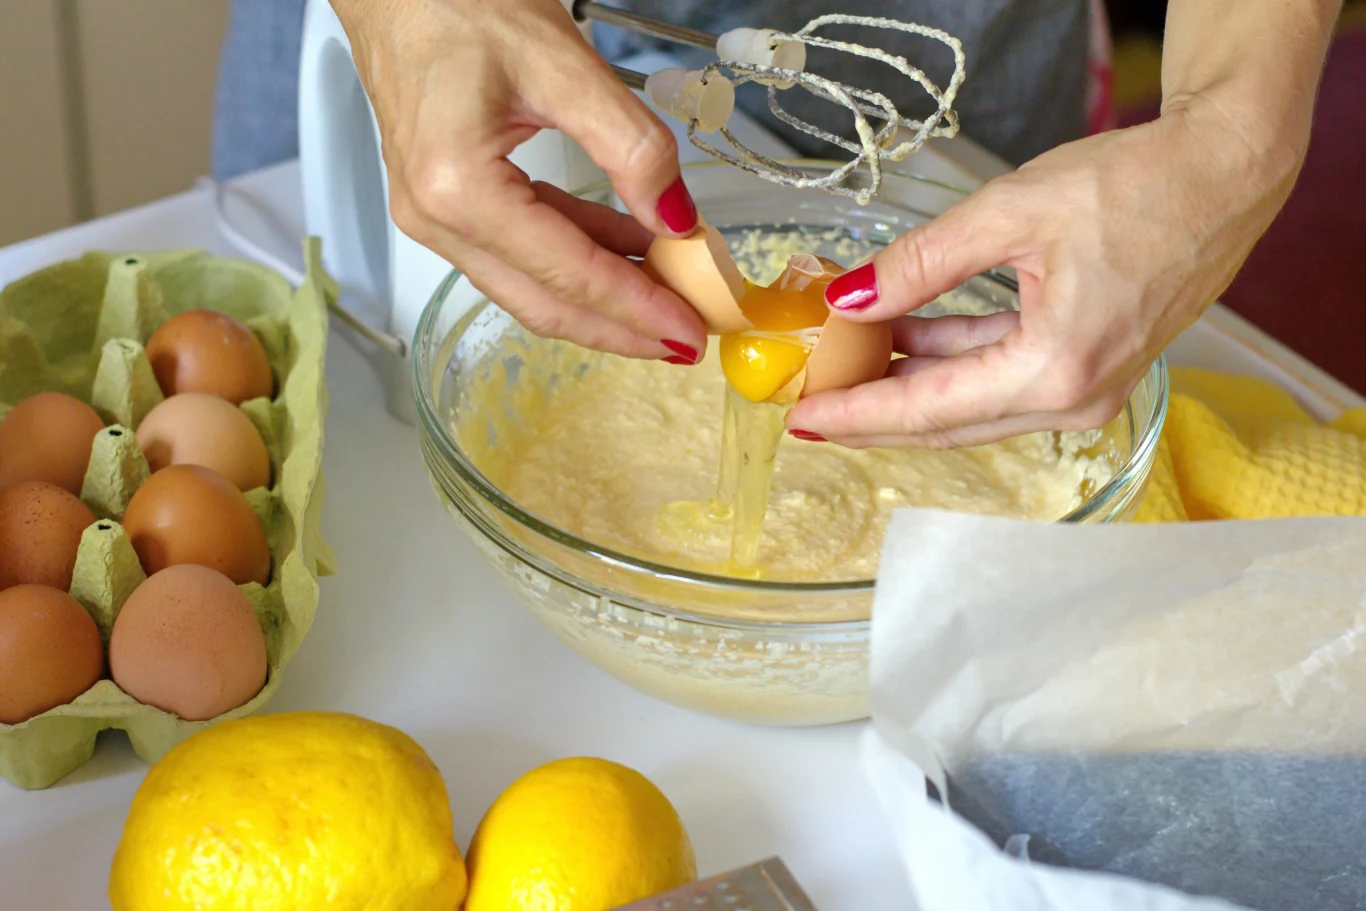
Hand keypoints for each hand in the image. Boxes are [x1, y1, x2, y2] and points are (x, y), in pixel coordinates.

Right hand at [330, 0, 707, 363]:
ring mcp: (433, 216)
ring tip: (669, 300)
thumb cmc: (454, 0)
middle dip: (622, 327)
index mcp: (457, 190)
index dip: (637, 310)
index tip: (692, 331)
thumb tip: (677, 217)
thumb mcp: (562, 64)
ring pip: (531, 286)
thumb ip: (630, 145)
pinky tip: (626, 251)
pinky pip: (519, 251)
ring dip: (602, 297)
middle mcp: (435, 219)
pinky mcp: (443, 203)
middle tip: (687, 339)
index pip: (569, 275)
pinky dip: (576, 256)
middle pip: (545, 303)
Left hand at [785, 100, 1305, 448]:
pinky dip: (951, 364)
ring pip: (971, 407)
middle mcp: (1073, 399)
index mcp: (1053, 369)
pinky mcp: (1089, 372)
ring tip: (844, 364)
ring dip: (909, 386)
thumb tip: (850, 298)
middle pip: (945, 424)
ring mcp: (1086, 392)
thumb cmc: (1136, 186)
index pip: (927, 409)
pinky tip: (906, 339)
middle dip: (872, 414)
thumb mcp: (1009, 211)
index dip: (857, 414)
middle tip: (807, 403)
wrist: (1224, 175)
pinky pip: (1002, 383)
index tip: (800, 417)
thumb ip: (922, 263)